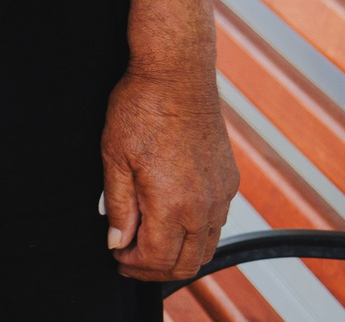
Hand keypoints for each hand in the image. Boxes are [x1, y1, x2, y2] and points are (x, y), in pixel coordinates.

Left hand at [100, 66, 235, 281]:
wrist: (178, 75)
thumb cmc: (141, 110)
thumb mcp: (115, 158)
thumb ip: (119, 207)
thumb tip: (117, 242)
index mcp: (173, 205)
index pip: (157, 260)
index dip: (134, 266)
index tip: (117, 256)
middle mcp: (204, 207)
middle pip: (186, 264)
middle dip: (155, 269)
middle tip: (130, 257)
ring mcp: (221, 195)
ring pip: (206, 248)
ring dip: (178, 254)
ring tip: (149, 242)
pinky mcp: (229, 181)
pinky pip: (217, 223)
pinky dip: (196, 233)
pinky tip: (172, 219)